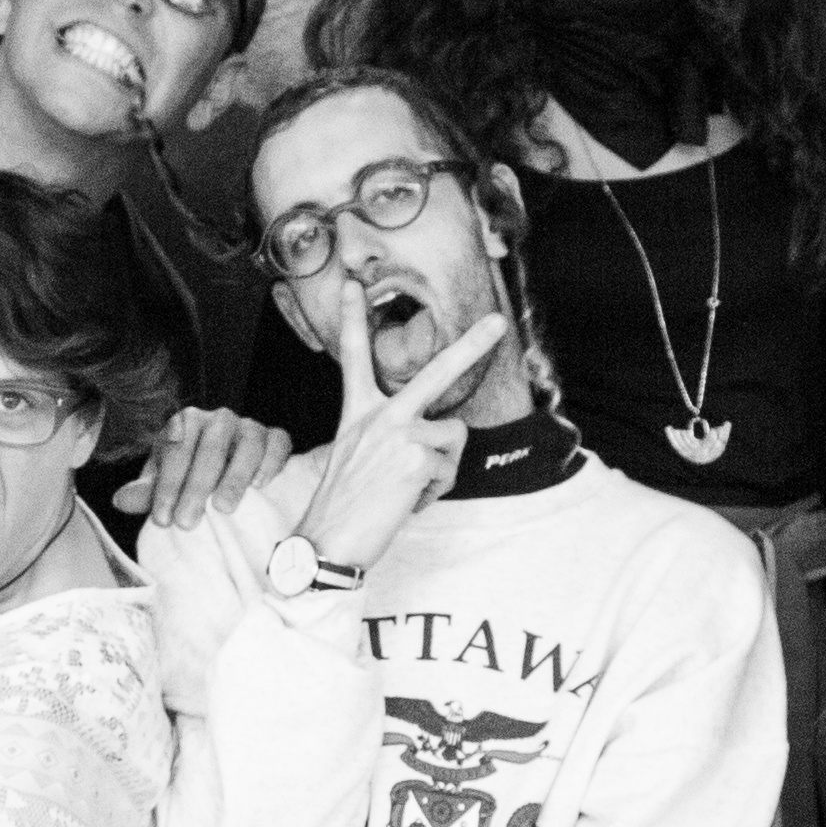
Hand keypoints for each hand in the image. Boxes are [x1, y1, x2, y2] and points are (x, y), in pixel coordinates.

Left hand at [125, 404, 290, 524]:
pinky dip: (271, 461)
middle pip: (210, 447)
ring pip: (246, 442)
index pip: (175, 450)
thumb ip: (145, 492)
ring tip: (223, 509)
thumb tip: (120, 500)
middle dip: (195, 488)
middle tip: (187, 524)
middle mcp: (218, 419)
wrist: (227, 471)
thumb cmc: (189, 476)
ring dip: (234, 477)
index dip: (166, 486)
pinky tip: (260, 485)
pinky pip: (277, 442)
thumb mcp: (164, 484)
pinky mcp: (274, 438)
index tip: (162, 520)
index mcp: (186, 423)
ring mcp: (249, 426)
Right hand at [287, 299, 509, 582]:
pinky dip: (433, 492)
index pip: (354, 357)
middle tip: (498, 320)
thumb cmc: (343, 504)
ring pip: (452, 438)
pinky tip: (405, 502)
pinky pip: (448, 470)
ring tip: (405, 488)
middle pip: (436, 370)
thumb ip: (387, 436)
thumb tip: (429, 441)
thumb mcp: (355, 456)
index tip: (354, 287)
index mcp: (358, 412)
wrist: (327, 539)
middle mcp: (379, 415)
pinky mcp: (417, 458)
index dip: (353, 320)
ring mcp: (399, 433)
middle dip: (472, 344)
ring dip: (439, 469)